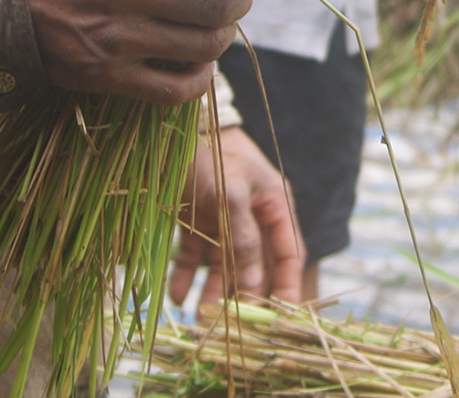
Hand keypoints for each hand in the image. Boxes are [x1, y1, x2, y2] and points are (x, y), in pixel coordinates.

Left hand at [169, 125, 304, 316]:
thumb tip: (253, 284)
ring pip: (223, 266)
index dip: (286, 285)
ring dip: (213, 292)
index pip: (288, 253)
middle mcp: (252, 217)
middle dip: (243, 295)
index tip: (281, 317)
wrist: (170, 131)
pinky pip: (195, 257)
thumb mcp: (230, 196)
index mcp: (273, 204)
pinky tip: (177, 296)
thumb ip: (243, 239)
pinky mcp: (195, 222)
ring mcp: (222, 221)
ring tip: (199, 318)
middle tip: (232, 326)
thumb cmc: (211, 155)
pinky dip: (186, 276)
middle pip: (254, 266)